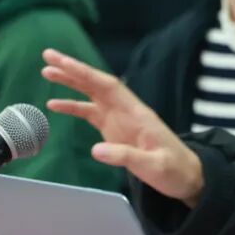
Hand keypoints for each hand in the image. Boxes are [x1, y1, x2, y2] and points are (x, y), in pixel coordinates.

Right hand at [41, 48, 205, 206]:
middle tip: (48, 56)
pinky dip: (73, 107)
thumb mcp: (154, 166)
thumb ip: (127, 157)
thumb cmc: (174, 170)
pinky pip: (91, 113)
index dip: (85, 73)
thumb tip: (96, 149)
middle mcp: (128, 111)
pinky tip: (54, 104)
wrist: (187, 177)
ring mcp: (121, 119)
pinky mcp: (115, 130)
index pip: (108, 86)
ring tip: (47, 72)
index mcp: (138, 114)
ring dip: (71, 83)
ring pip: (92, 95)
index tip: (64, 62)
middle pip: (97, 84)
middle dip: (73, 69)